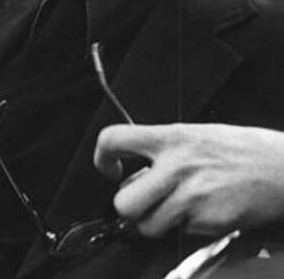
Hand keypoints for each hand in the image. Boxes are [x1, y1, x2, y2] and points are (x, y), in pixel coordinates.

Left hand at [94, 123, 283, 237]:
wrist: (280, 167)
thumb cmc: (238, 148)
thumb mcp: (194, 134)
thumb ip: (160, 150)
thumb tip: (133, 173)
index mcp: (171, 137)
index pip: (114, 139)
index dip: (101, 158)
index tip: (109, 168)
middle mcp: (177, 165)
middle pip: (123, 202)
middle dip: (130, 207)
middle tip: (144, 200)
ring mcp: (193, 196)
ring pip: (147, 226)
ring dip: (156, 222)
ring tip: (176, 206)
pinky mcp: (209, 221)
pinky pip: (179, 234)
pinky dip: (185, 228)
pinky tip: (202, 211)